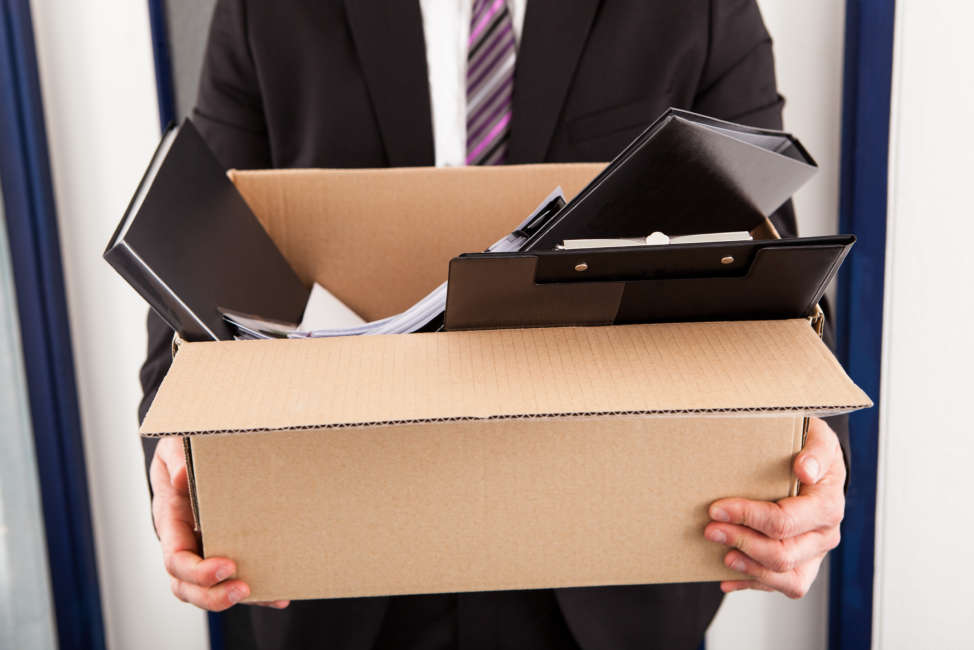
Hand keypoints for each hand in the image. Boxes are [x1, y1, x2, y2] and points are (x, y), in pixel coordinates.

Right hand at [151, 437, 289, 610]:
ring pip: (208, 588)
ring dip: (234, 597)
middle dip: (213, 595)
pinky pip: (233, 576)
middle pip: (187, 585)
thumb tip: (181, 479)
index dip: (197, 570)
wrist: (191, 446)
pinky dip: (256, 590)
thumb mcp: (175, 444)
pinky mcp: (223, 546)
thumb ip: (176, 459)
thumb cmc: (182, 446)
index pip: (175, 559)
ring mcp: (202, 547)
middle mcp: (184, 540)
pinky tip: (279, 594)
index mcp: (171, 520)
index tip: (226, 566)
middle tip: (244, 589)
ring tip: (268, 596)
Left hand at [703, 417, 844, 597]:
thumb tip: (805, 469)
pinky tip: (728, 578)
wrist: (817, 464)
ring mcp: (815, 553)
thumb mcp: (816, 436)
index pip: (785, 521)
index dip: (748, 517)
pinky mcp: (804, 564)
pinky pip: (784, 586)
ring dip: (750, 568)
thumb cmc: (810, 448)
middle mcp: (825, 534)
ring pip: (787, 578)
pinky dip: (754, 583)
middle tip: (710, 529)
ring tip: (723, 556)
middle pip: (782, 553)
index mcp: (828, 504)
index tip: (717, 509)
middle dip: (741, 541)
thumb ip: (814, 449)